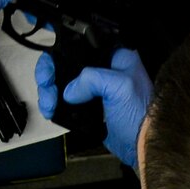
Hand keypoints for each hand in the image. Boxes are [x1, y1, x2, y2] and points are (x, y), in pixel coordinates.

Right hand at [36, 48, 151, 168]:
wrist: (143, 146)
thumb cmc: (141, 114)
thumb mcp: (120, 87)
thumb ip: (92, 78)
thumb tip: (69, 91)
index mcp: (115, 57)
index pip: (82, 42)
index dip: (61, 44)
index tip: (48, 55)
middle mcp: (103, 69)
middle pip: (66, 61)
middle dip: (50, 72)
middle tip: (46, 84)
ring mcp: (95, 88)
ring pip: (61, 81)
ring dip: (49, 90)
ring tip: (48, 104)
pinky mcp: (88, 105)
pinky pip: (64, 99)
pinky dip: (54, 103)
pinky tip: (51, 109)